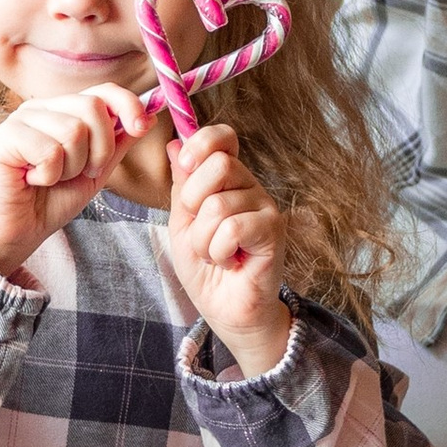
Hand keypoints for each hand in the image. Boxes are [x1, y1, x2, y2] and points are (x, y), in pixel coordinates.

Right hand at [0, 85, 150, 282]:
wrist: (13, 233)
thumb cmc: (49, 202)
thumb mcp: (94, 172)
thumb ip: (116, 144)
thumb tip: (147, 118)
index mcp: (63, 111)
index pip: (103, 91)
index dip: (128, 104)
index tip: (142, 127)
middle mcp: (42, 108)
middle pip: (93, 107)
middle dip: (100, 149)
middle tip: (81, 172)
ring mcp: (22, 119)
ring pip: (74, 130)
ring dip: (71, 167)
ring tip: (51, 178)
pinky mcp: (6, 136)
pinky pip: (50, 150)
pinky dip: (49, 175)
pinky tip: (33, 180)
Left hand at [162, 124, 291, 377]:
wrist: (222, 308)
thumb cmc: (204, 267)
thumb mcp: (182, 222)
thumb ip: (181, 185)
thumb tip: (173, 144)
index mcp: (228, 179)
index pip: (224, 137)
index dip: (201, 144)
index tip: (183, 166)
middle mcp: (250, 186)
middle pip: (219, 165)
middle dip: (193, 202)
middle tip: (199, 231)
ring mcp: (265, 207)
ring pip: (219, 205)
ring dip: (203, 240)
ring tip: (213, 255)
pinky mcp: (273, 231)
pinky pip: (233, 228)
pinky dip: (219, 251)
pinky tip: (229, 261)